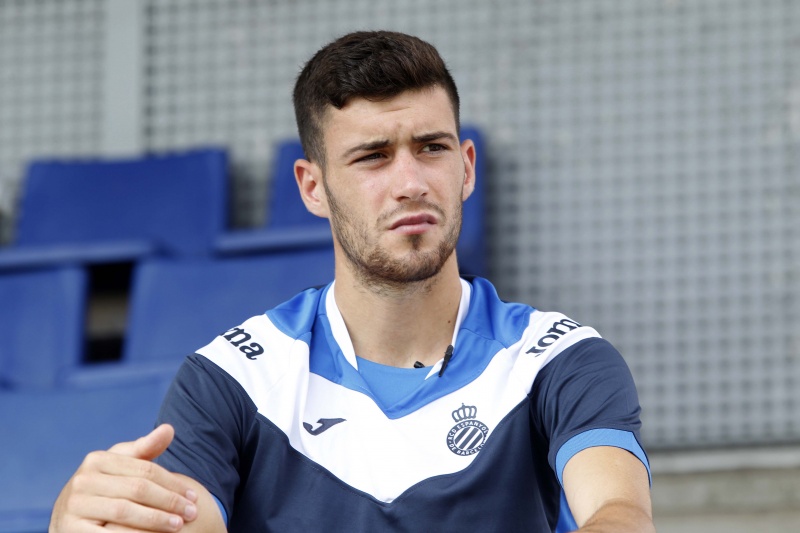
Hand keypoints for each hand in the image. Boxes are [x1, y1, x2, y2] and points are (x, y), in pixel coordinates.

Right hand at [50, 424, 198, 531]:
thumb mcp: (120, 466)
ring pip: (125, 511)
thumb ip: (144, 449)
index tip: (194, 496)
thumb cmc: (104, 489)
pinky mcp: (71, 529)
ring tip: (179, 525)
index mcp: (97, 460)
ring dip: (156, 520)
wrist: (66, 519)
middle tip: (192, 513)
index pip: (146, 470)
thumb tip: (169, 428)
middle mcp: (83, 480)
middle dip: (169, 502)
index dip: (173, 483)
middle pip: (138, 490)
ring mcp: (74, 505)